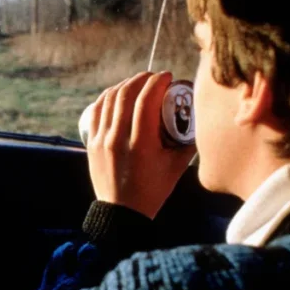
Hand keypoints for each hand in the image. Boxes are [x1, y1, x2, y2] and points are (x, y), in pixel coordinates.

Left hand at [84, 71, 195, 218]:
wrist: (122, 213)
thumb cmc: (153, 191)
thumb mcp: (176, 167)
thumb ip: (188, 142)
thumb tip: (197, 118)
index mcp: (141, 145)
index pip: (146, 101)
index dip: (157, 82)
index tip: (167, 77)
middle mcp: (118, 139)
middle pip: (126, 95)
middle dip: (142, 79)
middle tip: (154, 77)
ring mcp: (102, 141)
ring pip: (110, 99)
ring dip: (125, 85)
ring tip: (138, 83)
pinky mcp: (92, 143)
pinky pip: (96, 110)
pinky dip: (107, 97)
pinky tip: (118, 93)